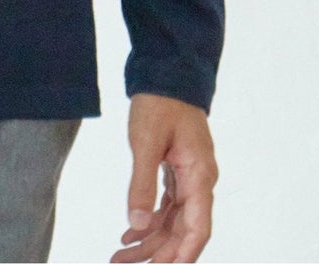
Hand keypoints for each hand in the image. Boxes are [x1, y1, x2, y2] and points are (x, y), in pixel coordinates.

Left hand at [110, 93, 218, 262]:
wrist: (167, 72)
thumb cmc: (160, 102)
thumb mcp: (146, 141)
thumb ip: (142, 183)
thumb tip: (135, 223)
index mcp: (199, 175)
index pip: (198, 227)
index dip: (183, 254)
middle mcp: (198, 180)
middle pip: (182, 230)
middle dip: (156, 252)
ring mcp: (188, 177)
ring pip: (172, 220)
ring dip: (149, 240)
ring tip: (119, 256)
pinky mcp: (176, 171)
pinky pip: (166, 205)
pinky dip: (148, 220)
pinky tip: (129, 232)